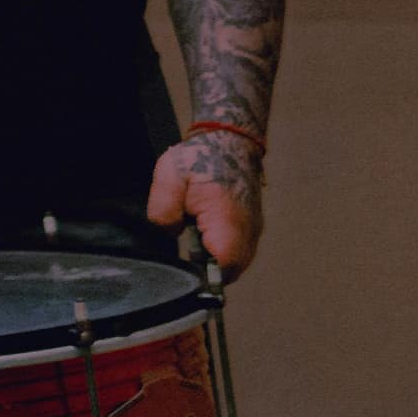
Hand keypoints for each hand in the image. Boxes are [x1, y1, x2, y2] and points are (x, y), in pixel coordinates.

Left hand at [147, 132, 262, 275]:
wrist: (229, 141)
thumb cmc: (199, 158)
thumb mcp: (168, 178)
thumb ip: (163, 211)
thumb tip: (173, 234)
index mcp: (227, 219)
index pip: (226, 264)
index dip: (207, 275)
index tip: (190, 269)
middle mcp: (248, 228)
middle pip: (234, 269)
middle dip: (210, 270)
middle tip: (191, 249)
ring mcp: (254, 227)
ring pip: (239, 261)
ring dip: (218, 259)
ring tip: (198, 235)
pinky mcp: (253, 225)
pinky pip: (242, 250)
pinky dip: (225, 249)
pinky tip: (207, 232)